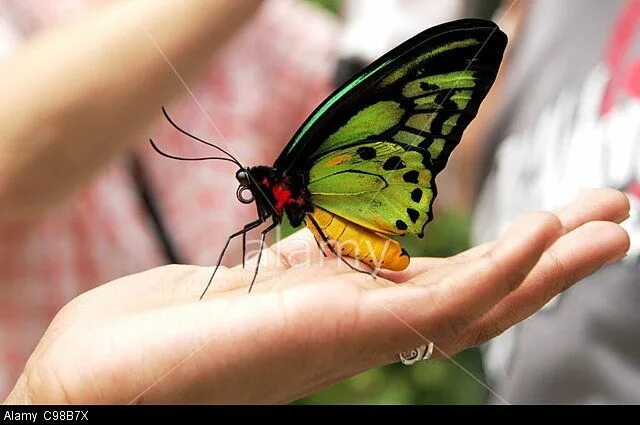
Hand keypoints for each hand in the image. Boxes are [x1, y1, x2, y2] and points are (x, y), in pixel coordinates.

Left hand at [5, 189, 629, 403]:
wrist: (109, 373)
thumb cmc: (173, 329)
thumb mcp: (260, 274)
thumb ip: (309, 256)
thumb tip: (338, 234)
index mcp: (350, 309)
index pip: (444, 281)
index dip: (502, 256)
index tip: (543, 222)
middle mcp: (367, 326)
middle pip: (479, 290)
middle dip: (551, 257)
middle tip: (613, 218)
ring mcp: (363, 333)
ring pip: (481, 298)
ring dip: (552, 261)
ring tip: (613, 224)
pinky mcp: (348, 331)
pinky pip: (444, 301)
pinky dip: (502, 270)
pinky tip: (545, 235)